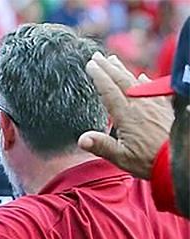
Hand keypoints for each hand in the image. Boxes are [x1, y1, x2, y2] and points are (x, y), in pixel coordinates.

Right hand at [77, 52, 172, 179]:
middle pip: (121, 81)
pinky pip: (153, 90)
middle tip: (97, 56)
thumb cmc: (149, 161)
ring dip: (123, 70)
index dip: (99, 76)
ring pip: (136, 82)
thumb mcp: (121, 157)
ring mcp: (154, 105)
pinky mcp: (165, 108)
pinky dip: (146, 81)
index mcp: (126, 116)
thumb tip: (81, 139)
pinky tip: (143, 77)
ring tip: (114, 60)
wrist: (178, 160)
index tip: (90, 65)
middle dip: (108, 67)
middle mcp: (140, 106)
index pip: (109, 91)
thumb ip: (101, 146)